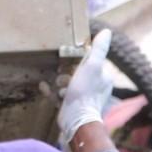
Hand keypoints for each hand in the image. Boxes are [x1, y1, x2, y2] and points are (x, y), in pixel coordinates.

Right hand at [57, 29, 114, 146]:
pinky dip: (52, 92)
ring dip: (60, 82)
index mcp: (104, 78)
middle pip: (80, 74)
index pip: (92, 63)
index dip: (80, 60)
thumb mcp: (92, 66)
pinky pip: (61, 97)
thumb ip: (99, 49)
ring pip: (70, 85)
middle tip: (61, 74)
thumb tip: (106, 31)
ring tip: (55, 83)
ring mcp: (85, 99)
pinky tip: (44, 87)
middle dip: (68, 72)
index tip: (70, 59)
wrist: (76, 120)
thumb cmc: (85, 91)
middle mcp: (97, 89)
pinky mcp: (73, 108)